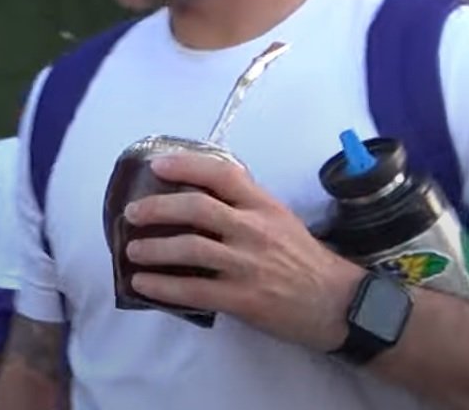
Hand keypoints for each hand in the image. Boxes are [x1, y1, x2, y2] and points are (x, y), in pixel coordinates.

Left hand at [122, 152, 365, 351]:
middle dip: (157, 208)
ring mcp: (248, 264)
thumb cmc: (303, 258)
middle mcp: (254, 229)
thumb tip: (198, 188)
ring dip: (153, 249)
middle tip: (131, 213)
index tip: (157, 165)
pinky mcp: (243, 299)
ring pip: (190, 248)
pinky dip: (163, 286)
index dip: (185, 166)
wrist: (337, 303)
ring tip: (131, 251)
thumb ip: (244, 203)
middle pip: (196, 208)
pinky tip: (143, 284)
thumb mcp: (280, 218)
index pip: (221, 173)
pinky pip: (193, 290)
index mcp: (263, 205)